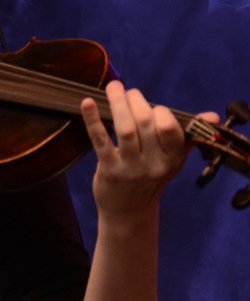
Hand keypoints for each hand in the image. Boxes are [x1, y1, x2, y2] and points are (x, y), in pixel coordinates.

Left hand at [81, 80, 191, 221]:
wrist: (129, 212)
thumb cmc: (151, 178)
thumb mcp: (173, 160)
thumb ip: (189, 136)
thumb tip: (212, 117)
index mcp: (173, 158)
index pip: (170, 126)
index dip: (158, 111)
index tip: (149, 106)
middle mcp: (154, 164)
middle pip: (146, 122)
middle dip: (136, 100)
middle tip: (127, 91)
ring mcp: (130, 168)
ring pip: (125, 128)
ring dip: (118, 103)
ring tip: (113, 88)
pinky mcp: (109, 171)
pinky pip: (101, 140)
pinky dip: (93, 120)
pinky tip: (87, 103)